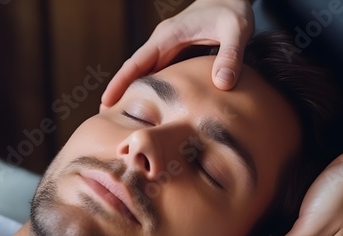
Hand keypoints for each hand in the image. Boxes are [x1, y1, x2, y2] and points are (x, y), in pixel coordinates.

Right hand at [101, 0, 253, 105]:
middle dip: (119, 91)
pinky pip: (159, 73)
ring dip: (133, 92)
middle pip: (134, 70)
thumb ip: (230, 56)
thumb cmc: (232, 10)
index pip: (137, 62)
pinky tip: (152, 106)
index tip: (106, 101)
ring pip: (145, 73)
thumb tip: (222, 84)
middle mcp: (163, 43)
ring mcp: (168, 48)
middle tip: (107, 118)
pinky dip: (150, 88)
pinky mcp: (177, 54)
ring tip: (126, 118)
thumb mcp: (236, 31)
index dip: (120, 82)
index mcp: (168, 37)